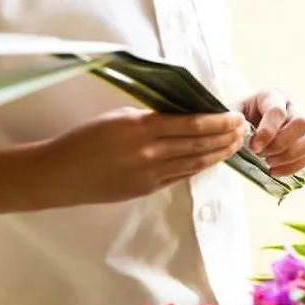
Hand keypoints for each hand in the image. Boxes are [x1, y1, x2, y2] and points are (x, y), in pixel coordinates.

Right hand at [32, 108, 246, 205]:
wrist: (60, 174)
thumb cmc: (85, 139)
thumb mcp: (118, 117)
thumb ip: (151, 118)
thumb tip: (182, 115)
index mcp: (141, 127)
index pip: (191, 123)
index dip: (218, 121)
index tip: (234, 116)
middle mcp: (150, 152)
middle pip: (199, 143)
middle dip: (226, 136)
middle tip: (243, 130)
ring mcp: (150, 174)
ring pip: (195, 162)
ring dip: (219, 153)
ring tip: (235, 144)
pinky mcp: (147, 189)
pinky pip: (181, 175)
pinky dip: (200, 166)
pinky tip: (212, 159)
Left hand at [242, 89, 304, 175]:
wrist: (244, 123)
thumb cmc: (237, 117)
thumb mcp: (231, 113)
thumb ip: (234, 121)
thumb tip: (243, 133)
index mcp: (272, 96)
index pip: (278, 111)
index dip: (267, 132)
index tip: (253, 147)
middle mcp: (293, 107)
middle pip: (303, 123)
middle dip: (281, 144)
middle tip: (261, 153)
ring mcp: (303, 126)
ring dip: (290, 156)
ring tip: (269, 162)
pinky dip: (292, 168)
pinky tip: (273, 170)